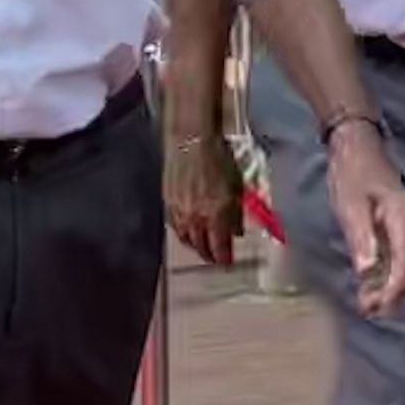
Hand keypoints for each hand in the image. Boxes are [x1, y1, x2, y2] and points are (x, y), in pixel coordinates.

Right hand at [165, 124, 240, 266]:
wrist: (191, 140)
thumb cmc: (219, 158)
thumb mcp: (237, 186)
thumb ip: (236, 212)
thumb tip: (237, 231)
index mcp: (216, 214)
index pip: (220, 247)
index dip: (225, 258)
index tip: (228, 263)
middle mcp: (196, 217)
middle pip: (201, 247)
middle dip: (210, 255)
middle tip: (216, 259)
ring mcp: (179, 211)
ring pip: (186, 239)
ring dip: (195, 246)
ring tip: (202, 249)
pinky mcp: (167, 202)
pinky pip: (175, 226)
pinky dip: (183, 233)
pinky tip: (187, 232)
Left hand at [323, 119, 404, 315]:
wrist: (355, 146)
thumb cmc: (352, 172)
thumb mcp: (350, 204)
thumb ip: (360, 236)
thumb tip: (366, 270)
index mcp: (402, 218)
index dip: (392, 290)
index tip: (374, 306)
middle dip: (393, 296)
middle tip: (367, 310)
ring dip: (390, 290)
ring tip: (367, 305)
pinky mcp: (396, 230)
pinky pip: (398, 261)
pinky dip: (387, 279)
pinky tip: (370, 286)